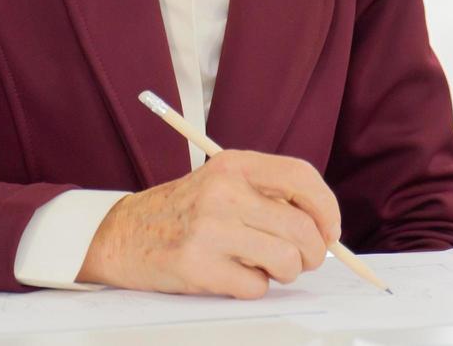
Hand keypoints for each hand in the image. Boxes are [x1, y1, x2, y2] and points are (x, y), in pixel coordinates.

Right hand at [77, 149, 341, 298]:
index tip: (331, 231)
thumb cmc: (182, 211)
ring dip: (283, 272)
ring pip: (286, 261)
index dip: (327, 208)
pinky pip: (256, 287)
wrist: (121, 235)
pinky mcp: (199, 266)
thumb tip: (324, 226)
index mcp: (233, 164)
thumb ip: (267, 193)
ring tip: (260, 265)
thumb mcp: (221, 182)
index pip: (302, 177)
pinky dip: (251, 287)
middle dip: (312, 253)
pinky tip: (230, 273)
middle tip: (302, 259)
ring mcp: (210, 229)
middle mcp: (223, 192)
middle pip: (301, 227)